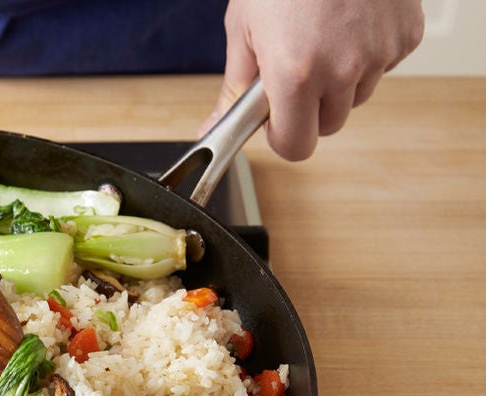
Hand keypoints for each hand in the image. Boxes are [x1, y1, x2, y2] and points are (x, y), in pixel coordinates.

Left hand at [202, 0, 424, 159]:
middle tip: (295, 70)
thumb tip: (214, 126)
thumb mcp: (245, 28)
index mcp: (293, 74)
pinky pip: (384, 66)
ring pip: (357, 97)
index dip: (284, 137)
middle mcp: (341, 69)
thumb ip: (235, 86)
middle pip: (329, 125)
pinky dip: (368, 54)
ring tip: (322, 37)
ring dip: (340, 82)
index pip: (296, 146)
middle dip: (310, 109)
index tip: (277, 123)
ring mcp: (379, 53)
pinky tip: (349, 23)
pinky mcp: (406, 36)